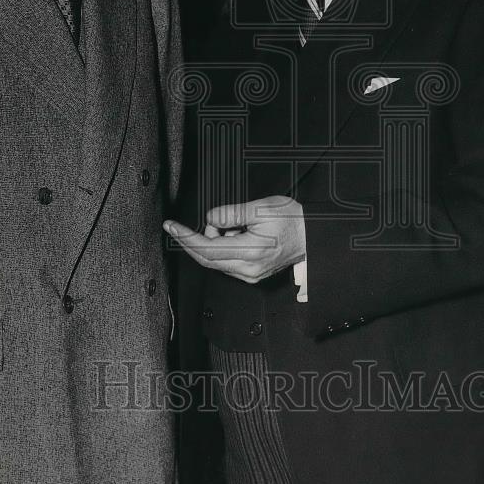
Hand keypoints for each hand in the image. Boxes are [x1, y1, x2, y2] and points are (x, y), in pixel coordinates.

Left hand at [163, 195, 305, 283]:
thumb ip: (231, 213)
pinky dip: (223, 247)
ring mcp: (250, 275)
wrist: (312, 236)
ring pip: (216, 260)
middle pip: (206, 259)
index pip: (207, 248)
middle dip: (191, 241)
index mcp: (251, 252)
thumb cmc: (293, 221)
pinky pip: (227, 262)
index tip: (171, 227)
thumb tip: (210, 219)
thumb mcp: (261, 208)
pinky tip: (237, 235)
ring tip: (234, 224)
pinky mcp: (252, 274)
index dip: (186, 237)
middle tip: (178, 227)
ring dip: (213, 241)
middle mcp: (248, 269)